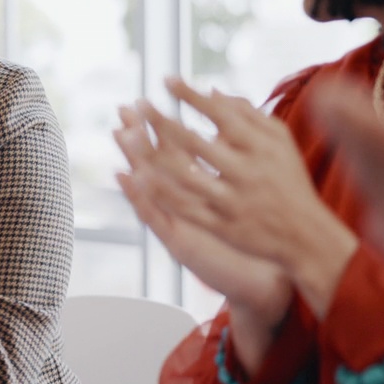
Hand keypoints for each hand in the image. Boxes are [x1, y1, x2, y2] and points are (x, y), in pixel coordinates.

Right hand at [115, 106, 292, 371]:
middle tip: (123, 112)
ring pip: (150, 186)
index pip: (173, 152)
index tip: (141, 103)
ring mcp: (177, 222)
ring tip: (120, 135)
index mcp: (196, 190)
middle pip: (155, 164)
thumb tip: (229, 127)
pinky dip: (139, 196)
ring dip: (133, 159)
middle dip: (138, 136)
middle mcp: (182, 204)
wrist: (263, 281)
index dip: (156, 128)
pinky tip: (126, 177)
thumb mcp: (239, 195)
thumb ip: (231, 162)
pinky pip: (154, 216)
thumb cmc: (253, 236)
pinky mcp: (177, 242)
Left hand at [126, 79, 357, 318]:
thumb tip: (211, 89)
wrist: (306, 235)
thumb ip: (248, 114)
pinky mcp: (221, 226)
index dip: (191, 96)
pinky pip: (184, 207)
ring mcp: (232, 201)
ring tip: (127, 135)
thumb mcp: (280, 141)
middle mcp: (246, 172)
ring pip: (184, 176)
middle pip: (194, 143)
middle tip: (138, 103)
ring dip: (152, 155)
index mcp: (261, 147)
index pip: (220, 114)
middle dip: (162, 121)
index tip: (165, 79)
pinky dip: (159, 192)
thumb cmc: (288, 179)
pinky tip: (137, 176)